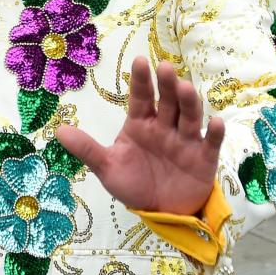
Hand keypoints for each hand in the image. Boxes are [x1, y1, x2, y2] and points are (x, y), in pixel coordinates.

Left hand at [56, 58, 224, 215]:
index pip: (141, 97)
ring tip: (186, 88)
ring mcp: (186, 140)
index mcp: (141, 124)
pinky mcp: (204, 157)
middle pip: (168, 102)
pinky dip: (215, 133)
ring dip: (189, 103)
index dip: (141, 81)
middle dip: (167, 85)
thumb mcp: (108, 168)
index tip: (139, 61)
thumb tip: (58, 130)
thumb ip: (87, 149)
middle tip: (165, 68)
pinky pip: (210, 143)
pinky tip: (217, 123)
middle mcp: (165, 126)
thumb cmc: (135, 184)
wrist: (162, 213)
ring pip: (189, 116)